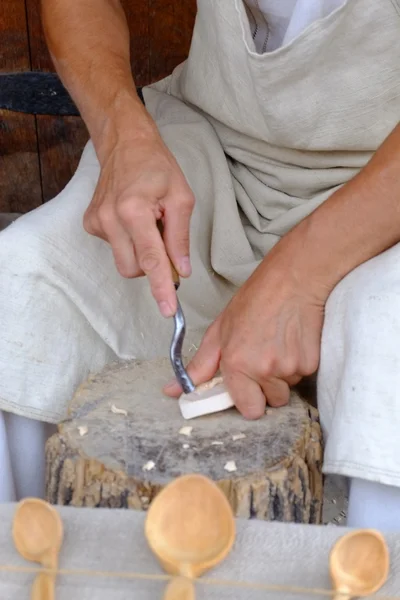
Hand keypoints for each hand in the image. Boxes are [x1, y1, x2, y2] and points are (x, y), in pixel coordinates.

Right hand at [84, 125, 194, 316]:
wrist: (125, 145)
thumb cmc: (157, 168)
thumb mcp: (181, 198)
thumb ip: (179, 237)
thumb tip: (182, 270)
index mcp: (134, 210)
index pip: (151, 259)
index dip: (161, 287)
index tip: (168, 310)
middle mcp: (110, 219)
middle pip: (134, 268)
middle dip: (152, 265)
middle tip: (165, 239)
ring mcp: (96, 222)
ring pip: (124, 262)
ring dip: (140, 252)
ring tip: (148, 223)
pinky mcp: (90, 224)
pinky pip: (115, 249)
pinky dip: (129, 242)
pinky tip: (132, 220)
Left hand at [165, 242, 326, 418]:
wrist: (293, 280)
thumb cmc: (255, 300)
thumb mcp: (219, 331)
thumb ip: (199, 366)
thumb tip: (174, 390)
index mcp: (237, 364)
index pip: (249, 410)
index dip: (248, 399)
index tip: (247, 385)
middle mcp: (264, 371)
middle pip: (271, 402)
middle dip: (266, 389)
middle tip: (262, 361)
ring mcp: (291, 368)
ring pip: (287, 388)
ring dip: (282, 376)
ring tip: (277, 346)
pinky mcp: (311, 363)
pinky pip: (303, 376)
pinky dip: (298, 364)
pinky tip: (291, 342)